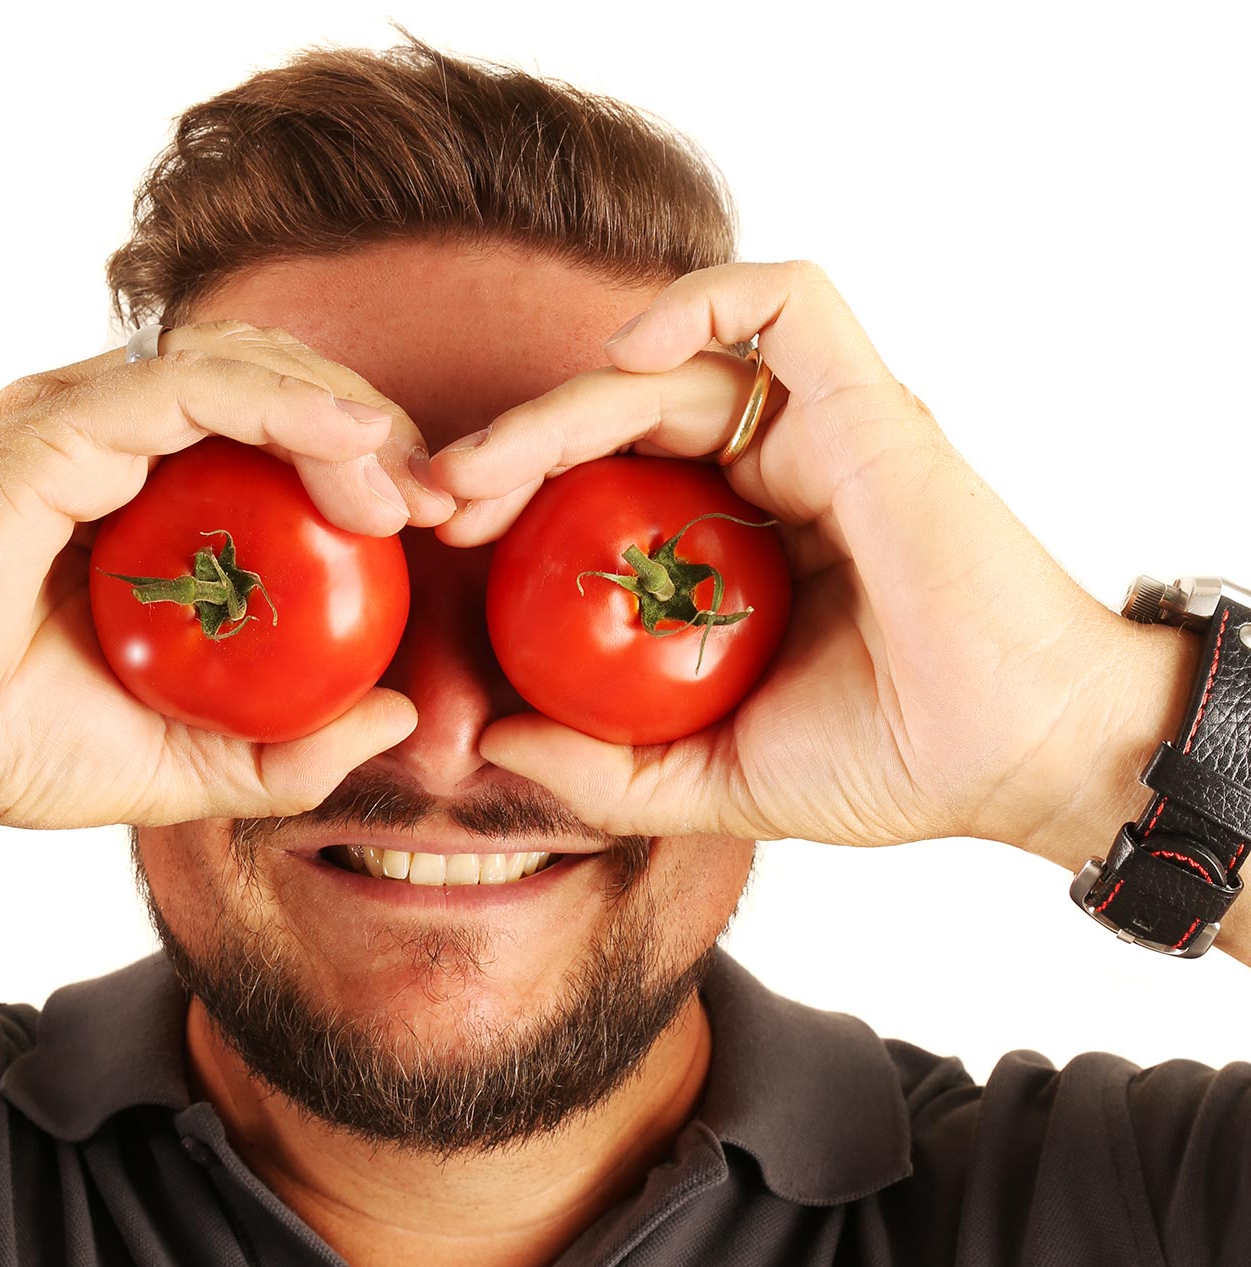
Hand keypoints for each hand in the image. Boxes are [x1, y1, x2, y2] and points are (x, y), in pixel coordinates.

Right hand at [0, 322, 452, 830]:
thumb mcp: (187, 766)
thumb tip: (402, 716)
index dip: (364, 466)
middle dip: (373, 431)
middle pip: (276, 384)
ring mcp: (79, 420)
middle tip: (438, 502)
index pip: (275, 440)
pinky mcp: (51, 426)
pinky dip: (281, 403)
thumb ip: (289, 749)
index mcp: (141, 497)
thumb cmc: (10, 743)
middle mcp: (114, 438)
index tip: (431, 528)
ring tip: (406, 487)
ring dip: (343, 413)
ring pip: (243, 364)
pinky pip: (187, 386)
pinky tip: (352, 448)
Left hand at [426, 259, 1133, 852]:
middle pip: (619, 422)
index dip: (518, 496)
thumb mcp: (712, 780)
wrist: (1014, 758)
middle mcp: (772, 476)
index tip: (448, 539)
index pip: (605, 490)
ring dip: (561, 403)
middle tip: (436, 499)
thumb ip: (606, 771)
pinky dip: (704, 303)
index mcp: (735, 548)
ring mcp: (820, 432)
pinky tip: (625, 357)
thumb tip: (493, 747)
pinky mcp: (868, 403)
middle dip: (513, 448)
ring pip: (675, 368)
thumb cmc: (886, 763)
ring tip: (479, 468)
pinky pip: (787, 305)